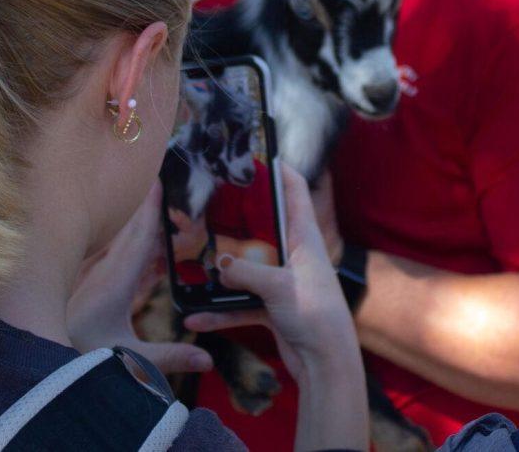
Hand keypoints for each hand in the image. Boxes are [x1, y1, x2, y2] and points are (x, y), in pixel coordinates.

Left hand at [66, 182, 212, 374]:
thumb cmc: (77, 358)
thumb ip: (170, 358)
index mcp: (116, 285)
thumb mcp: (129, 361)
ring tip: (147, 201)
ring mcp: (89, 278)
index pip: (142, 239)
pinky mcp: (80, 286)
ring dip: (134, 222)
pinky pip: (107, 255)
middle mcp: (102, 274)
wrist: (33, 360)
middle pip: (130, 233)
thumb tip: (209, 362)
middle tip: (161, 180)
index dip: (154, 211)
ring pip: (117, 241)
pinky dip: (121, 243)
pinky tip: (128, 244)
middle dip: (147, 207)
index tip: (161, 182)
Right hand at [183, 163, 357, 380]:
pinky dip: (222, 310)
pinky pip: (241, 302)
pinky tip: (197, 316)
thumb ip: (245, 271)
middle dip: (235, 218)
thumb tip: (217, 264)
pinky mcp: (273, 306)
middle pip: (262, 226)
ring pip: (247, 265)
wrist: (327, 364)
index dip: (277, 170)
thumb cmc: (315, 316)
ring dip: (222, 269)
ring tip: (192, 260)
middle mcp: (294, 254)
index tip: (253, 153)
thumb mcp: (278, 287)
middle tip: (205, 203)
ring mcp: (283, 280)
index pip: (294, 191)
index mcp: (304, 238)